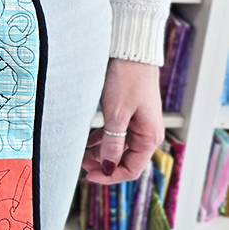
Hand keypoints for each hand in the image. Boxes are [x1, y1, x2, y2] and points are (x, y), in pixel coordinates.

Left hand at [81, 58, 164, 183]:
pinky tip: (87, 141)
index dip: (110, 176)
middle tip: (80, 164)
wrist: (131, 53)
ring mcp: (139, 124)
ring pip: (118, 148)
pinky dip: (102, 140)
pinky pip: (116, 134)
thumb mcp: (116, 114)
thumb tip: (107, 166)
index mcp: (150, 137)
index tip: (89, 176)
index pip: (131, 169)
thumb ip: (112, 143)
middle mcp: (147, 133)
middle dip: (103, 165)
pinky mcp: (130, 114)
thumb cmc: (127, 79)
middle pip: (125, 160)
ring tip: (80, 154)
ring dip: (100, 153)